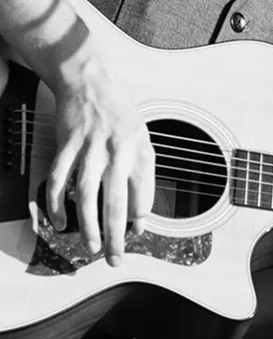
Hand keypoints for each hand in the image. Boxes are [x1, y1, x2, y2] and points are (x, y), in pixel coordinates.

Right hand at [47, 58, 154, 265]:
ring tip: (91, 247)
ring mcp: (91, 148)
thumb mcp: (141, 140)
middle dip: (116, 237)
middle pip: (117, 202)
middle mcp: (118, 150)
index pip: (144, 195)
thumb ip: (141, 175)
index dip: (139, 218)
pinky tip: (59, 221)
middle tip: (114, 259)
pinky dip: (58, 205)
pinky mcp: (68, 145)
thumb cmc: (119, 116)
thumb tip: (139, 216)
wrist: (91, 85)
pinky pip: (60, 182)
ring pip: (88, 197)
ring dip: (88, 227)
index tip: (134, 233)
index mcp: (140, 150)